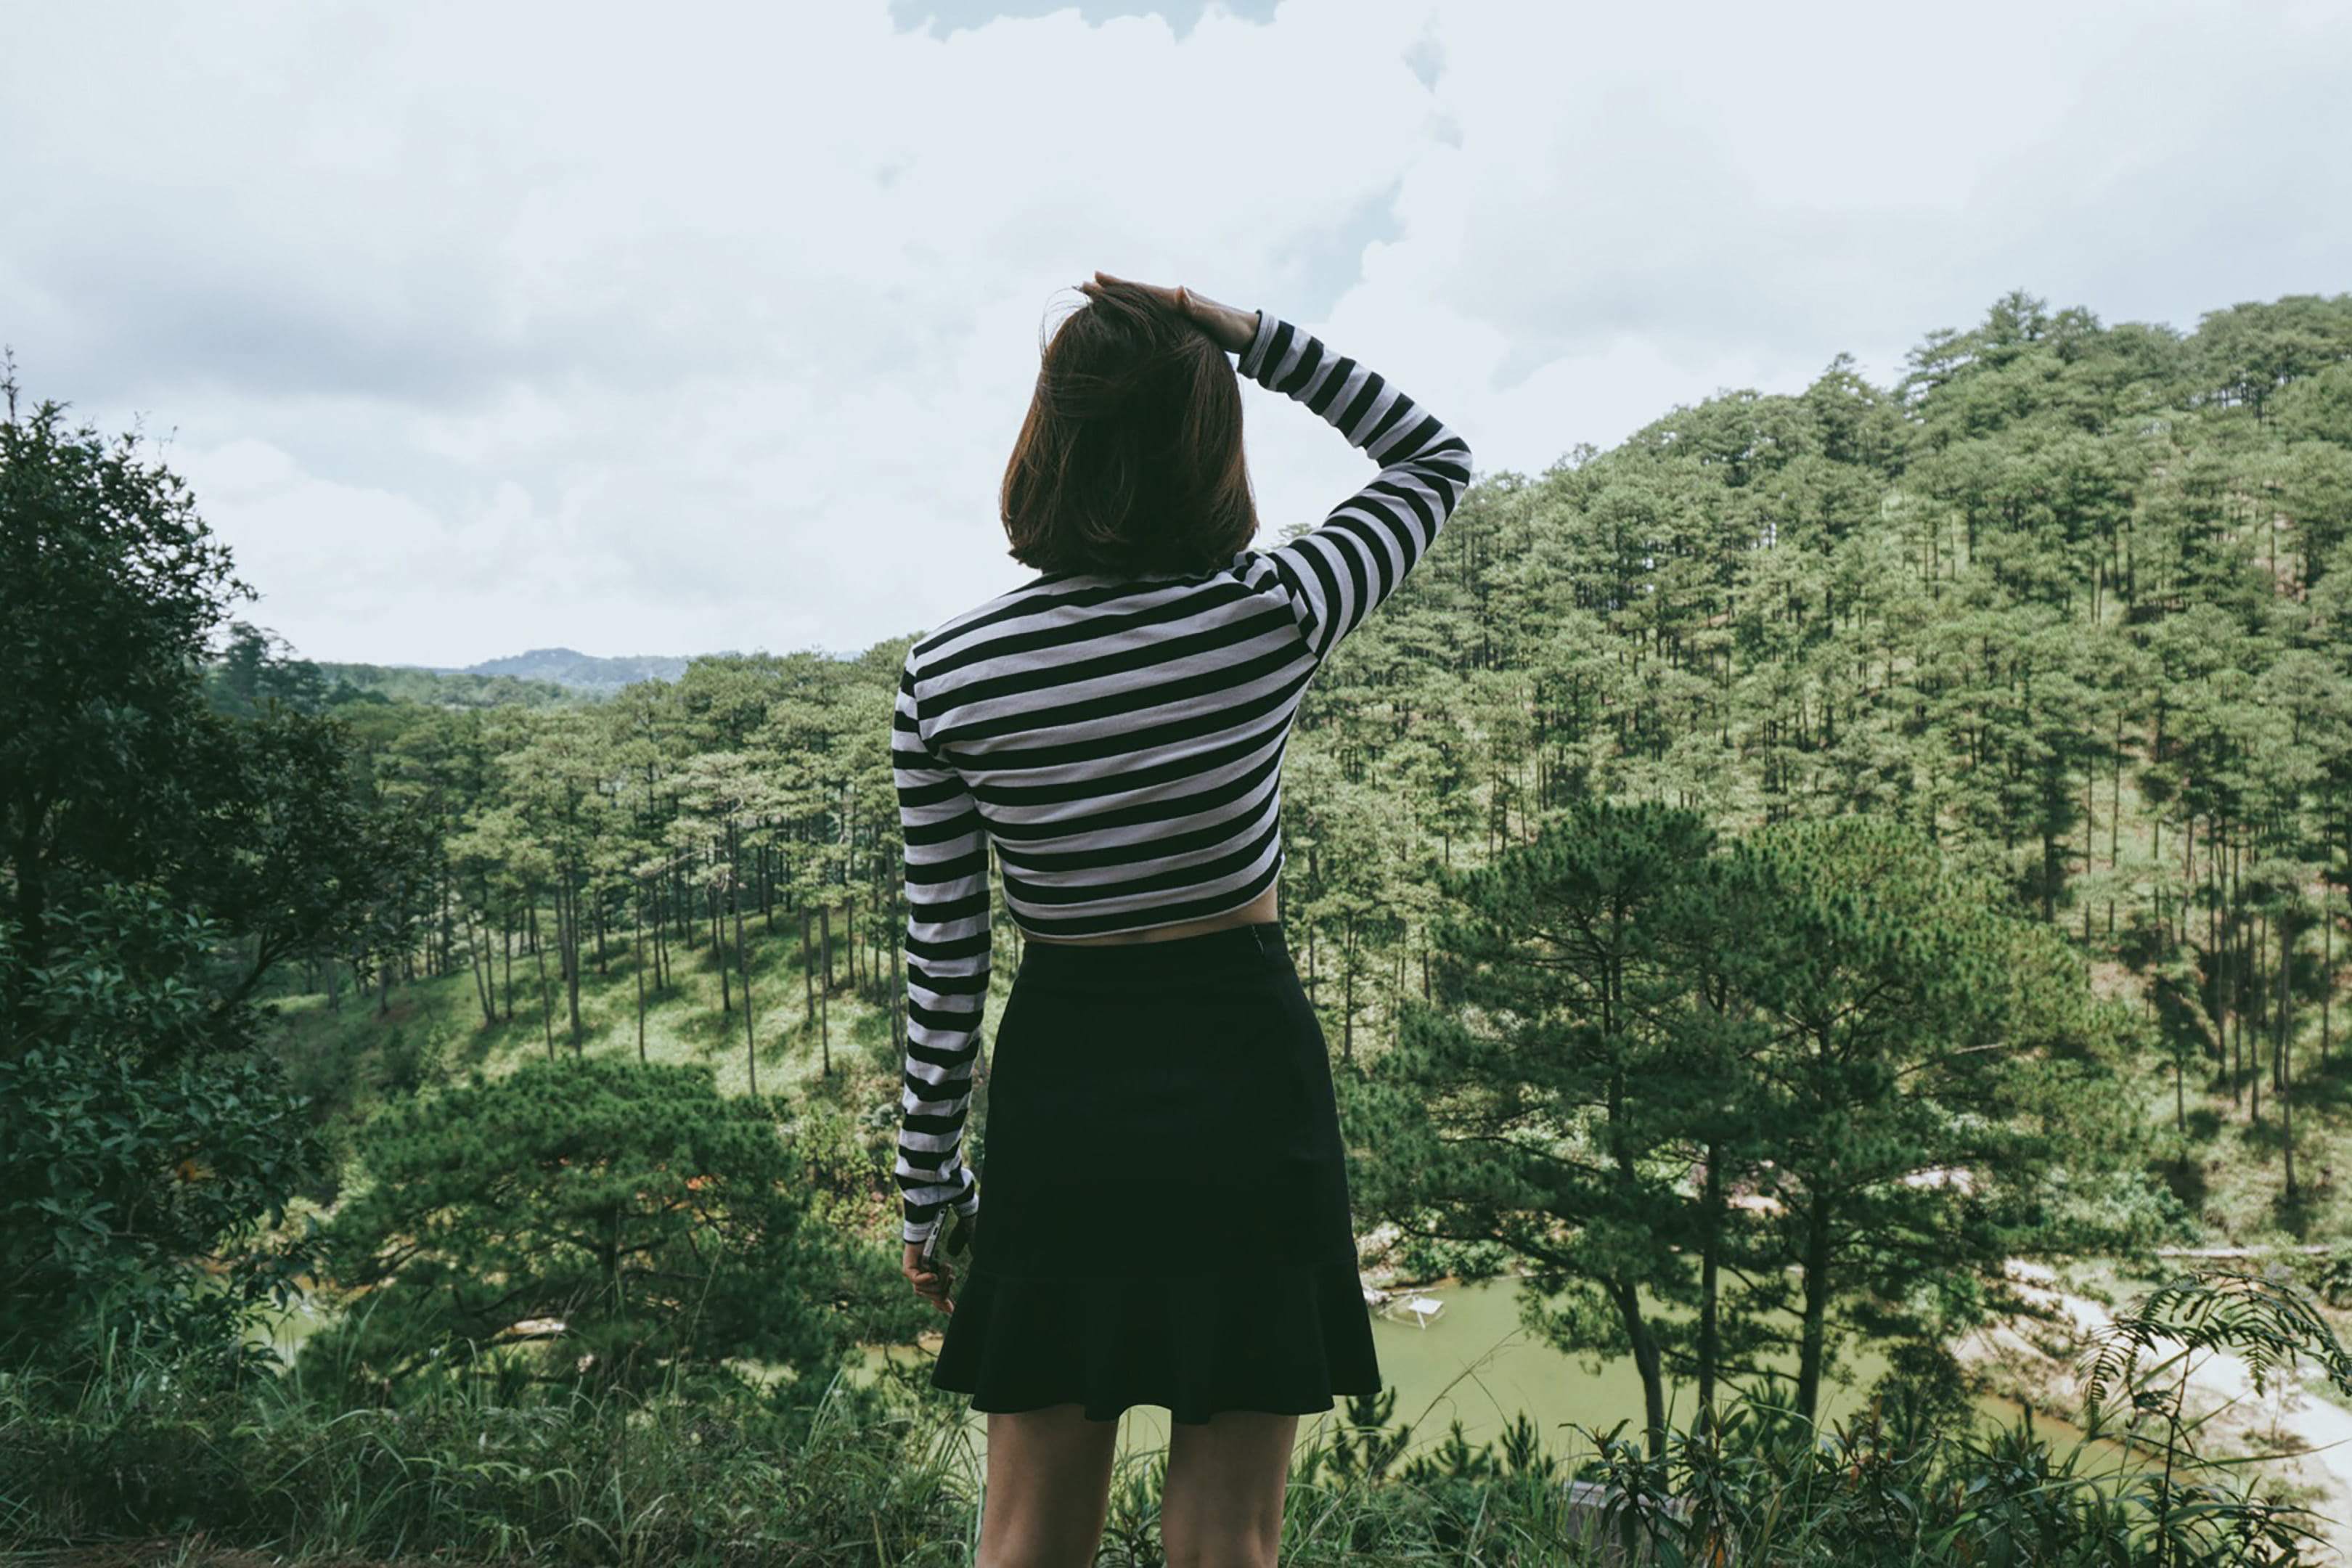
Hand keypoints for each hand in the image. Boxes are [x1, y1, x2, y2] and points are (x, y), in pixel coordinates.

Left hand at [903, 1240, 953, 1314]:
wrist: (925, 1234)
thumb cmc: (936, 1249)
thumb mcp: (945, 1270)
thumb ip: (947, 1283)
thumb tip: (955, 1299)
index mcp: (931, 1284)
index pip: (937, 1300)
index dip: (944, 1306)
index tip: (952, 1311)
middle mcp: (922, 1284)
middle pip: (936, 1296)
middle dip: (945, 1287)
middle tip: (950, 1277)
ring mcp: (914, 1278)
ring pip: (928, 1290)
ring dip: (940, 1278)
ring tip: (943, 1267)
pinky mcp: (907, 1271)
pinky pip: (917, 1281)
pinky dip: (926, 1278)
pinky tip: (933, 1274)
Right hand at [1078, 269, 1259, 355]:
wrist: (1251, 334)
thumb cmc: (1233, 329)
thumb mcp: (1217, 320)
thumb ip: (1198, 308)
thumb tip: (1179, 291)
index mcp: (1176, 299)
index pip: (1139, 291)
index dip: (1115, 287)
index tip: (1091, 281)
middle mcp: (1174, 299)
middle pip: (1135, 292)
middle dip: (1109, 289)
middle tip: (1083, 285)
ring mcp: (1177, 309)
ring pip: (1140, 302)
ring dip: (1119, 298)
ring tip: (1098, 296)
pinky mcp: (1180, 320)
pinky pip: (1149, 313)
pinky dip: (1133, 311)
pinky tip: (1127, 316)